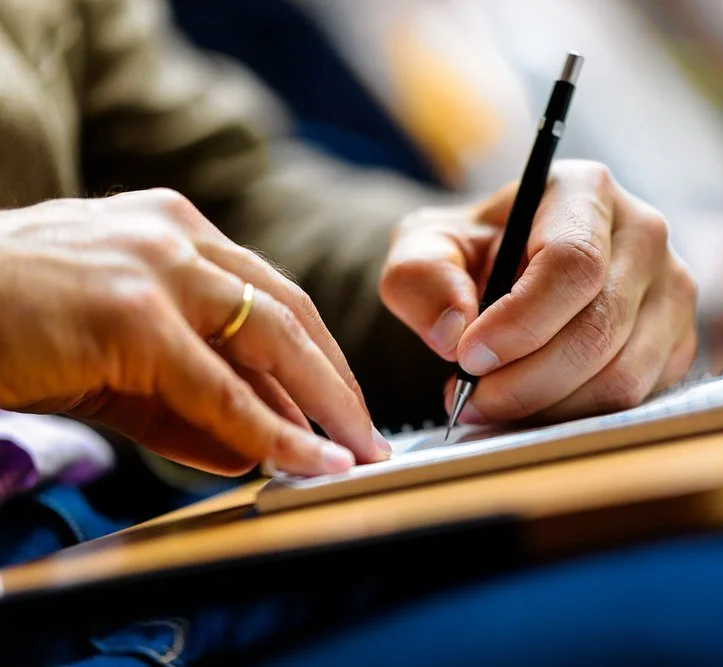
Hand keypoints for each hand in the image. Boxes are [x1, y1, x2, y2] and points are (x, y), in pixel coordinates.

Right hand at [0, 189, 387, 475]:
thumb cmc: (11, 325)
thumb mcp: (114, 360)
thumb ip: (187, 400)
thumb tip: (258, 448)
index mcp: (177, 230)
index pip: (275, 295)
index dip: (320, 356)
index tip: (346, 406)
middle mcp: (177, 236)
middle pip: (291, 313)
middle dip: (338, 383)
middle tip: (370, 436)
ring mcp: (156, 269)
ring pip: (273, 342)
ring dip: (324, 406)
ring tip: (356, 453)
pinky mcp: (131, 315)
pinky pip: (220, 387)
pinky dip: (273, 430)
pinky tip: (308, 460)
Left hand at [380, 160, 697, 423]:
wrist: (509, 273)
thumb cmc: (471, 254)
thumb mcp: (424, 247)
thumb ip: (421, 277)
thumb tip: (454, 331)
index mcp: (586, 190)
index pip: (572, 264)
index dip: (520, 323)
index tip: (468, 357)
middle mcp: (644, 232)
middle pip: (599, 329)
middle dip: (526, 380)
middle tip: (469, 399)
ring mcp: (672, 289)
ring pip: (622, 375)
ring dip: (547, 406)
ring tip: (492, 404)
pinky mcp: (676, 341)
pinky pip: (634, 399)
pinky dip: (575, 416)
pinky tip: (532, 406)